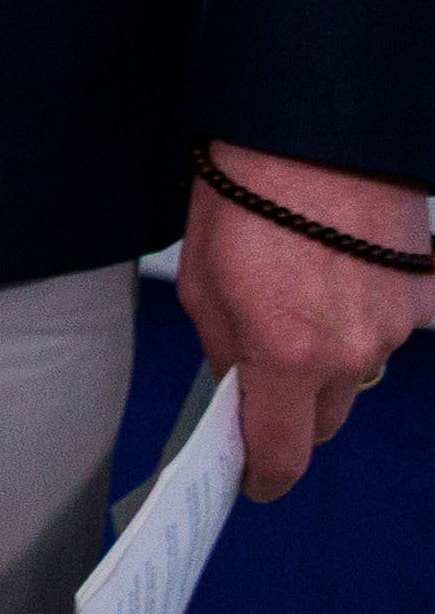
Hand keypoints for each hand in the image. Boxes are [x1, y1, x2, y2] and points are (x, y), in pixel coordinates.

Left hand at [179, 143, 428, 500]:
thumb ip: (223, 349)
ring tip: (295, 302)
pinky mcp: (424, 297)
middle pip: (324, 418)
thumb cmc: (245, 195)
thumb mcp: (201, 282)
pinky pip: (388, 330)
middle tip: (263, 379)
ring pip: (357, 374)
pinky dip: (361, 318)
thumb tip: (237, 385)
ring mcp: (396, 327)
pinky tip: (335, 279)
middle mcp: (351, 353)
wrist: (313, 131)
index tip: (253, 481)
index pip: (283, 449)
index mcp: (286, 355)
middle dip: (292, 410)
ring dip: (328, 359)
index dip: (264, 474)